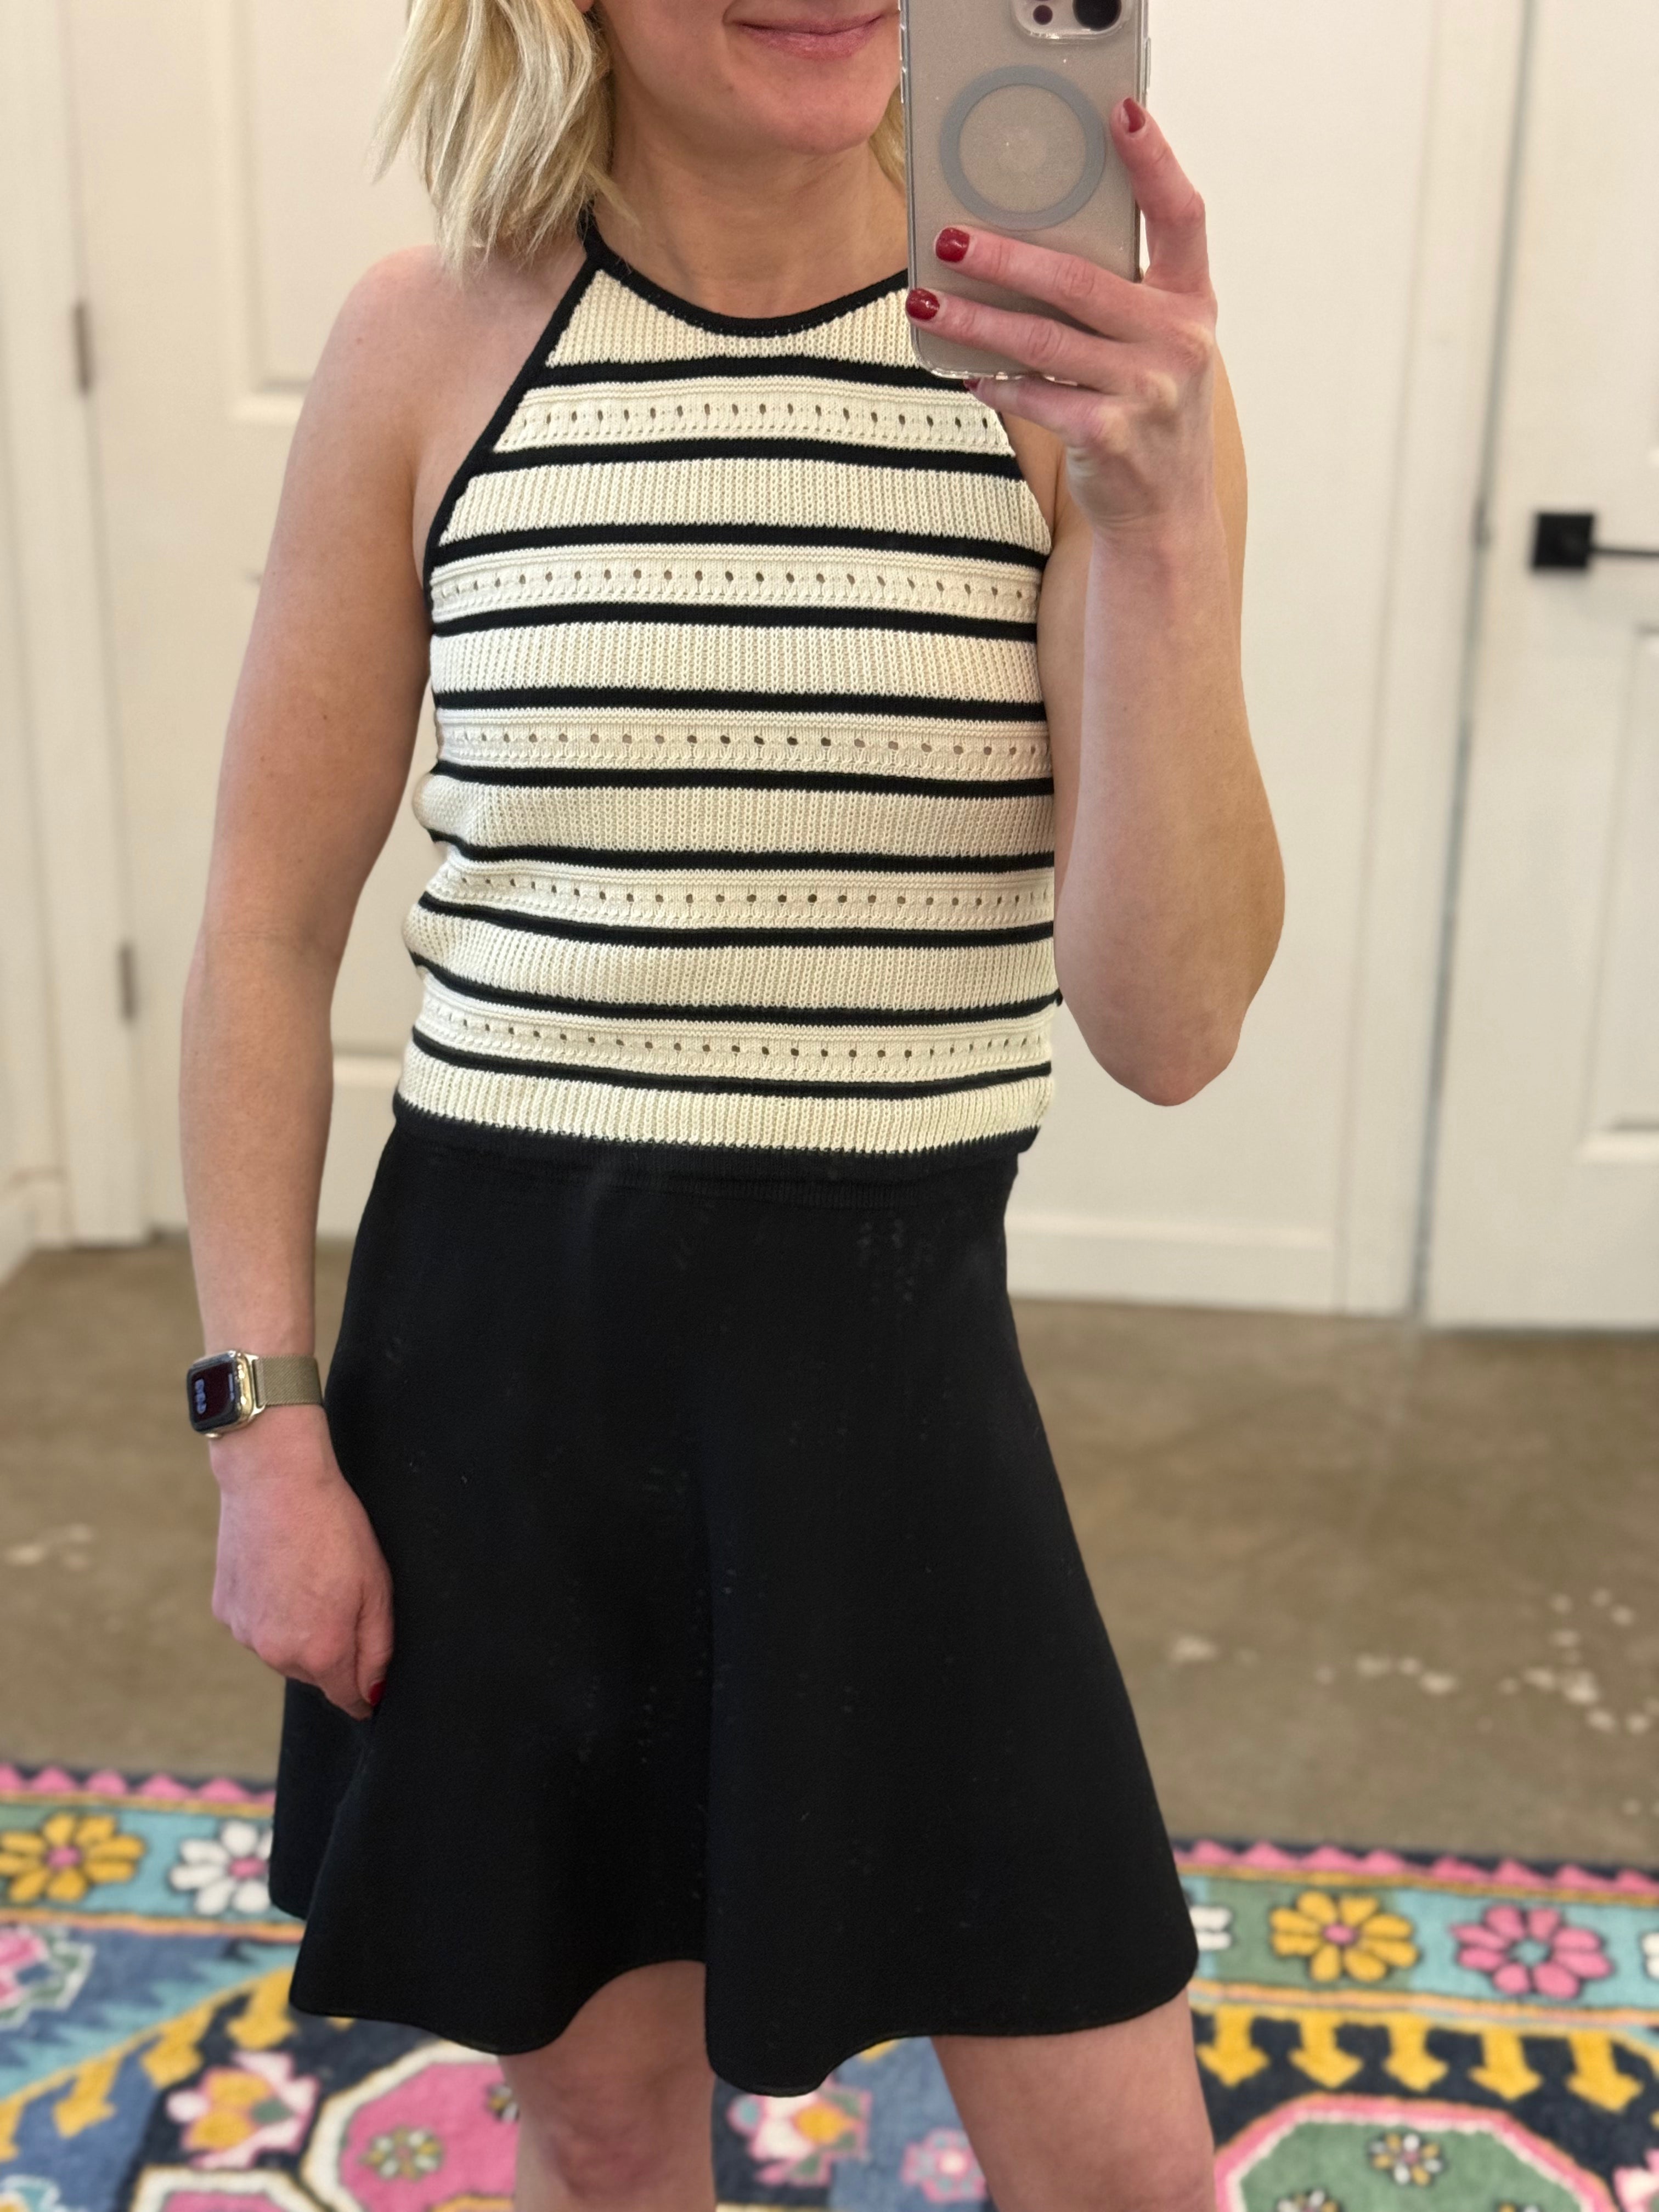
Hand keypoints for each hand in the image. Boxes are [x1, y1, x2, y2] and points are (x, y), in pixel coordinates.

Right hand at [209, 1407, 393, 1720]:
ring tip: (309, 1578)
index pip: (348, 1697)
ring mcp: (245, 1634)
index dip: (366, 1690)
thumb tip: (373, 1693)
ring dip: (299, 1632)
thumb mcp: (377, 1587)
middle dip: (333, 1650)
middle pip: (317, 1674)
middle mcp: (277, 1655)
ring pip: (283, 1651)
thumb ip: (378, 1648)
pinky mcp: (224, 1611)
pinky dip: (271, 1611)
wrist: (274, 1481)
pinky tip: (280, 1572)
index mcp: (321, 1653)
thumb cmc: (334, 1528)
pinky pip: (257, 1627)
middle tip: (343, 1596)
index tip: (372, 1677)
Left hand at [906, 99, 1218, 539]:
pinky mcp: (1108, 435)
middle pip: (1080, 280)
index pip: (1182, 215)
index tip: (1119, 114)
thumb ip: (1121, 295)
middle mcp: (1177, 341)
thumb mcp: (1156, 344)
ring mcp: (1146, 392)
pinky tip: (965, 372)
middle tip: (951, 238)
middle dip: (1006, 257)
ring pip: (1043, 341)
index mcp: (1191, 302)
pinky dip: (996, 383)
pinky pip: (1035, 397)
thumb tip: (1029, 247)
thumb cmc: (1150, 411)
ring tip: (928, 299)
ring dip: (977, 320)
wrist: (1166, 512)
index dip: (1154, 162)